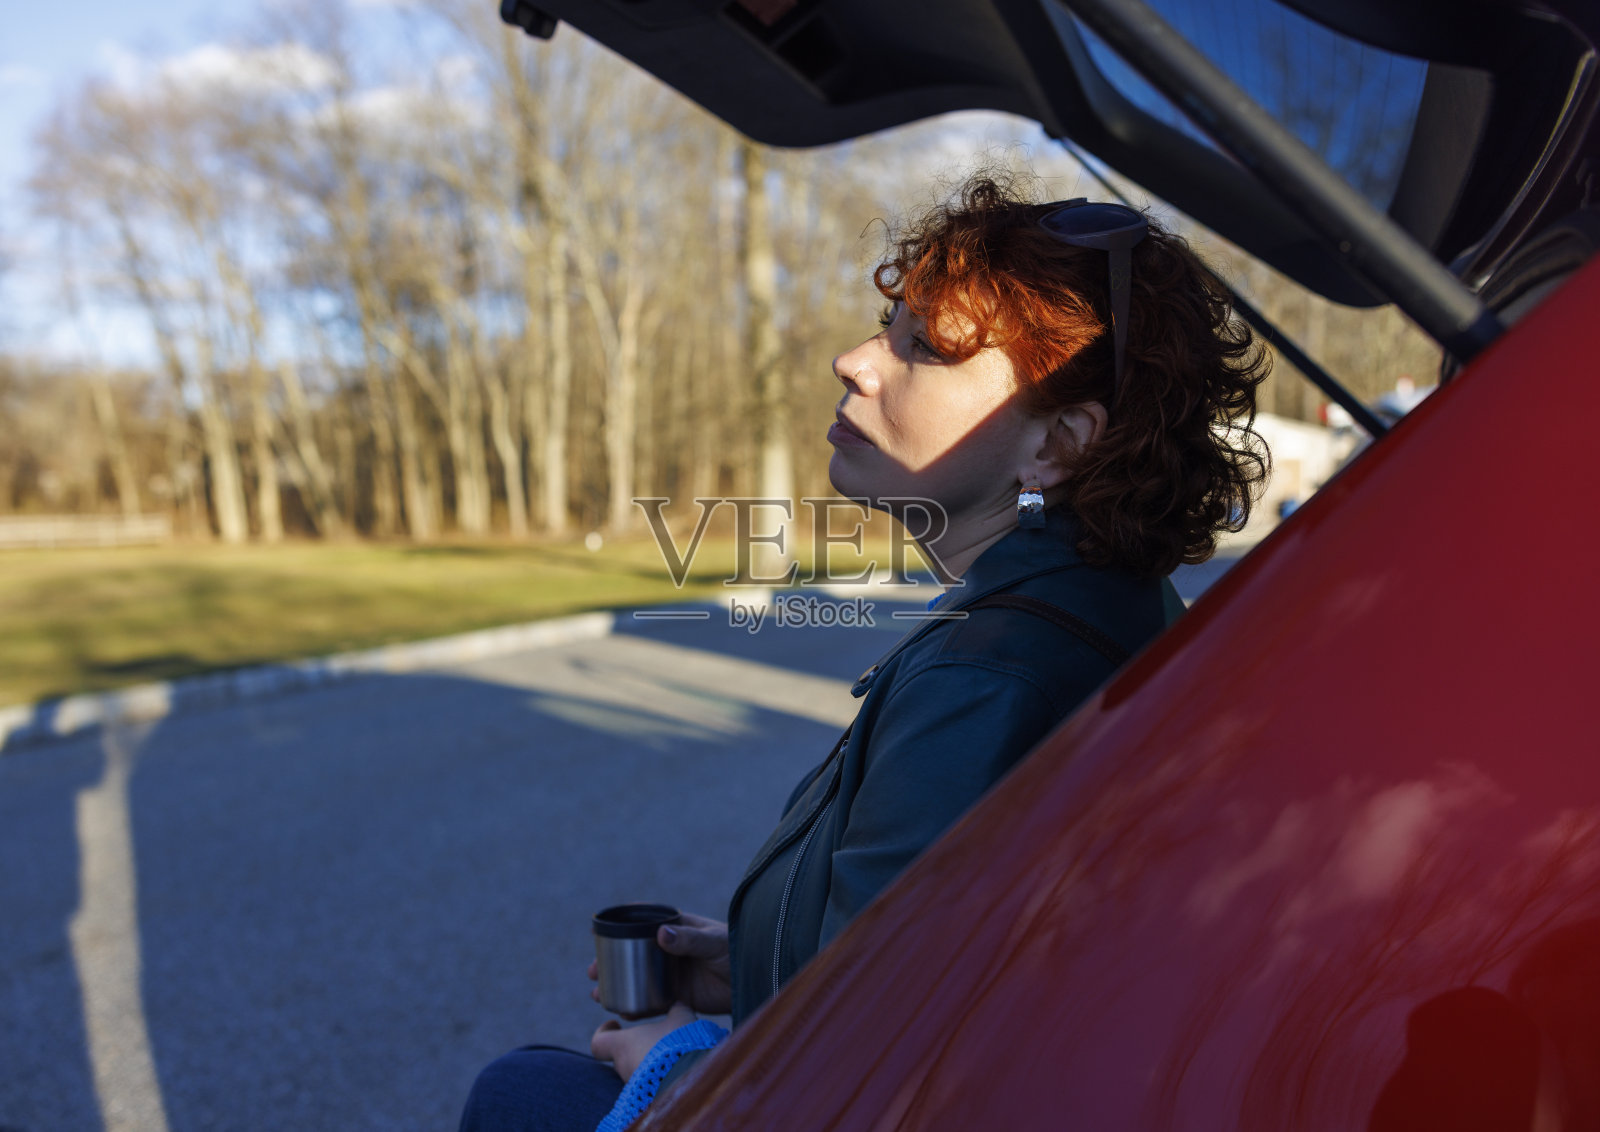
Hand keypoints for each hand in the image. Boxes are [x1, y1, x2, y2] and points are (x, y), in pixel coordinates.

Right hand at [587, 911, 731, 1016]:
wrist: (755, 979)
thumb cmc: (737, 950)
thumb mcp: (713, 941)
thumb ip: (689, 939)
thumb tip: (661, 933)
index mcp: (677, 928)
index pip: (643, 923)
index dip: (621, 927)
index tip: (599, 932)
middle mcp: (670, 950)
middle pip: (633, 954)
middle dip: (611, 962)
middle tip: (592, 971)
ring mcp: (673, 973)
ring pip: (638, 979)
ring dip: (618, 985)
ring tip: (599, 995)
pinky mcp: (679, 996)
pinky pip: (653, 1001)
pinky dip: (637, 1007)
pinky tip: (624, 1012)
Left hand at [591, 1001, 696, 1081]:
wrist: (692, 1080)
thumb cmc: (679, 1045)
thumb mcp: (680, 1019)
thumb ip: (675, 1009)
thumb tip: (677, 1003)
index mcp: (623, 1045)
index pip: (599, 1043)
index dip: (604, 1031)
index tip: (615, 1023)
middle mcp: (624, 1067)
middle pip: (620, 1057)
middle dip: (634, 1047)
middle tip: (655, 1038)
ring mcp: (635, 1087)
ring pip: (636, 1071)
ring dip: (648, 1063)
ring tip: (672, 1055)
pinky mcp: (648, 1100)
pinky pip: (648, 1085)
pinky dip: (658, 1077)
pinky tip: (677, 1070)